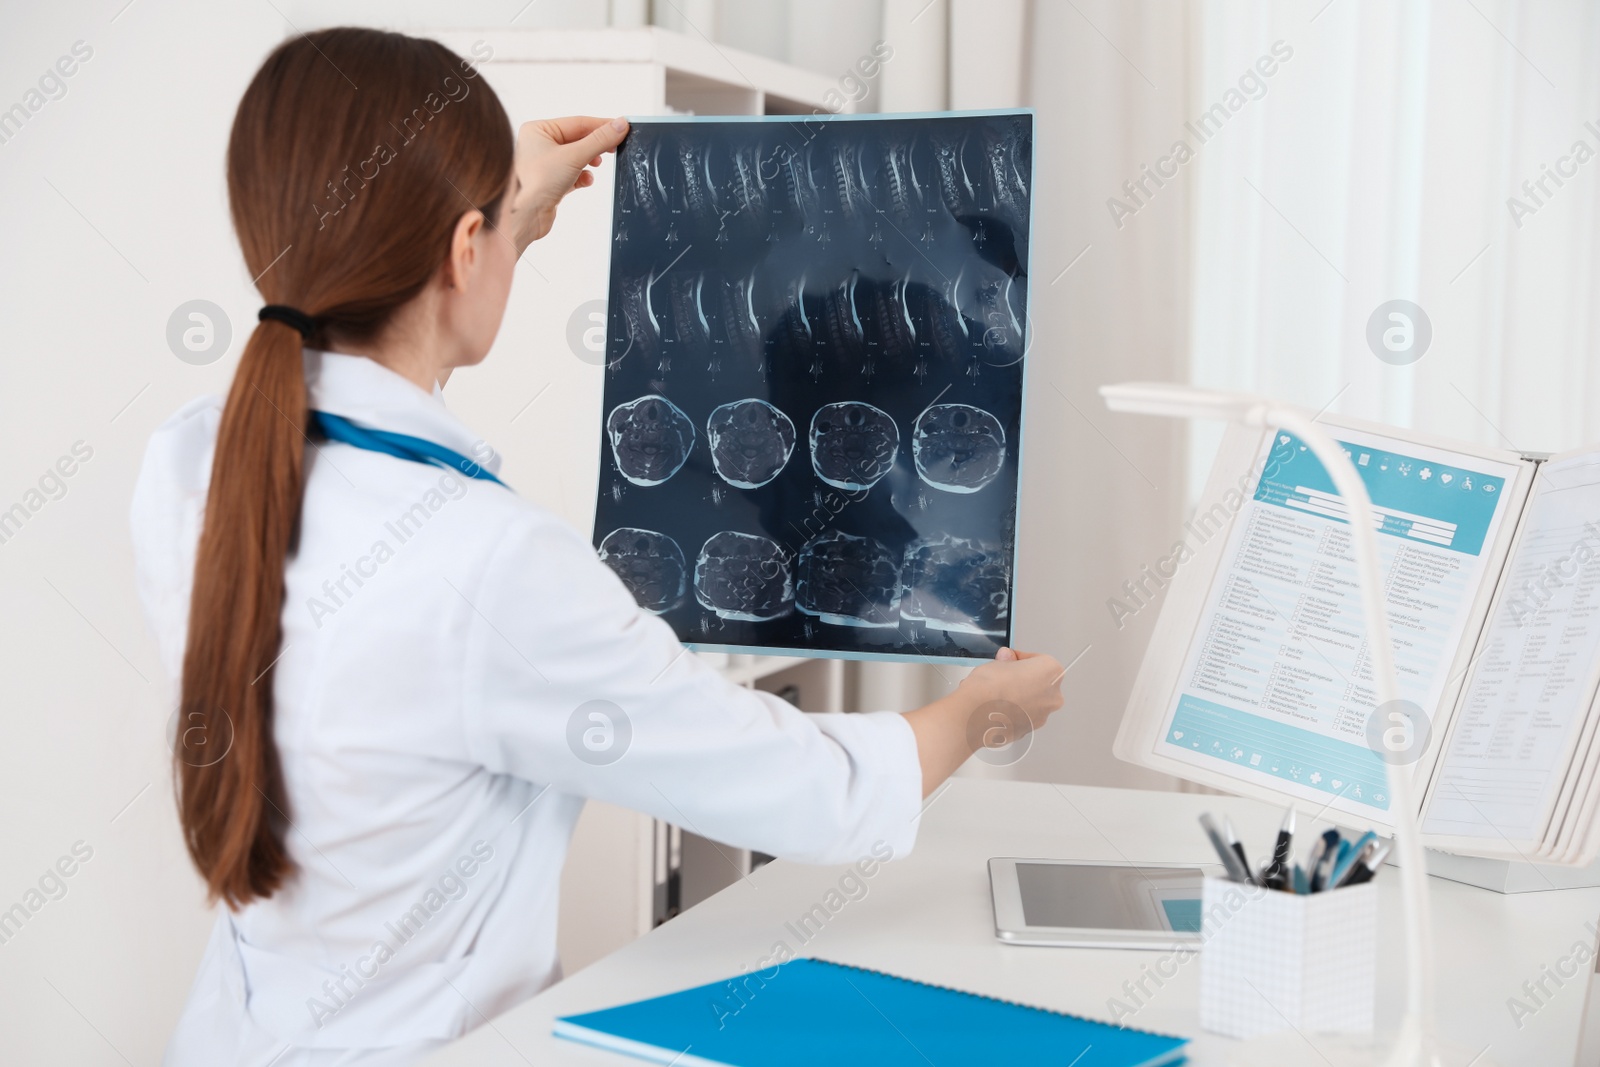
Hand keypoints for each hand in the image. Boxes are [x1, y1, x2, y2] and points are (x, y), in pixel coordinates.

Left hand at [505, 116, 629, 253]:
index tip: (622, 126)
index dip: (602, 125)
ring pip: (576, 156)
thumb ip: (600, 139)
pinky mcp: (550, 182)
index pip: (578, 122)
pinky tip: (586, 180)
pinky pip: (572, 173)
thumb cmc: (537, 182)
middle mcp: (538, 144)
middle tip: (614, 148)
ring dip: (589, 161)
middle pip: (578, 139)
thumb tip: (621, 124)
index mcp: (538, 130)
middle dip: (595, 145)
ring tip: (597, 164)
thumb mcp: (574, 156)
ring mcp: (544, 164)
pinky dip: (582, 176)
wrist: (525, 216)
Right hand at [961, 647, 1066, 734]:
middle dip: (1022, 679)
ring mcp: (1043, 715)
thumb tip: (1007, 660)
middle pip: (1038, 683)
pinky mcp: (1030, 729)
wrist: (977, 714)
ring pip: (1032, 701)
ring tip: (998, 693)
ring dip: (1019, 696)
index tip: (1009, 660)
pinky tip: (998, 707)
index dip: (1020, 659)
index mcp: (1052, 672)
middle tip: (1003, 676)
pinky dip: (1014, 711)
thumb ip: (1007, 661)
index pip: (1037, 660)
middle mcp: (1053, 695)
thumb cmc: (990, 688)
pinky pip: (1024, 715)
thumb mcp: (997, 663)